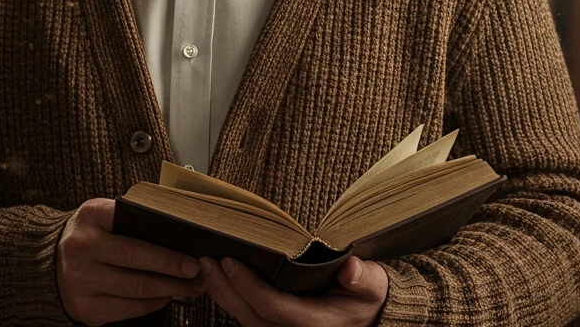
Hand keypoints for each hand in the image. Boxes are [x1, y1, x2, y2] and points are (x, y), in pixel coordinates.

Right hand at [55, 198, 207, 325]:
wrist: (51, 261)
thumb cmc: (91, 234)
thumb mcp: (105, 215)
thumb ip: (134, 218)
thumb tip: (181, 235)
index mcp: (90, 216)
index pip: (133, 225)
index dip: (166, 244)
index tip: (192, 253)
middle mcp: (80, 248)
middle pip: (136, 260)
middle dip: (173, 268)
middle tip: (197, 271)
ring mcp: (80, 281)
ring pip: (135, 289)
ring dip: (169, 289)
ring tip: (190, 286)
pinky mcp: (84, 308)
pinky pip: (127, 309)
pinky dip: (152, 303)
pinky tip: (166, 296)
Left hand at [197, 254, 388, 326]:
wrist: (368, 317)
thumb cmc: (367, 297)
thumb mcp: (374, 285)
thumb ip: (364, 278)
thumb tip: (351, 268)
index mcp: (315, 324)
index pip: (274, 307)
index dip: (249, 286)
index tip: (231, 262)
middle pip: (250, 316)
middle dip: (225, 289)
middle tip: (206, 259)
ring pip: (245, 319)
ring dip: (222, 293)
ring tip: (205, 265)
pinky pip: (248, 317)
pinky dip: (230, 298)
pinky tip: (218, 278)